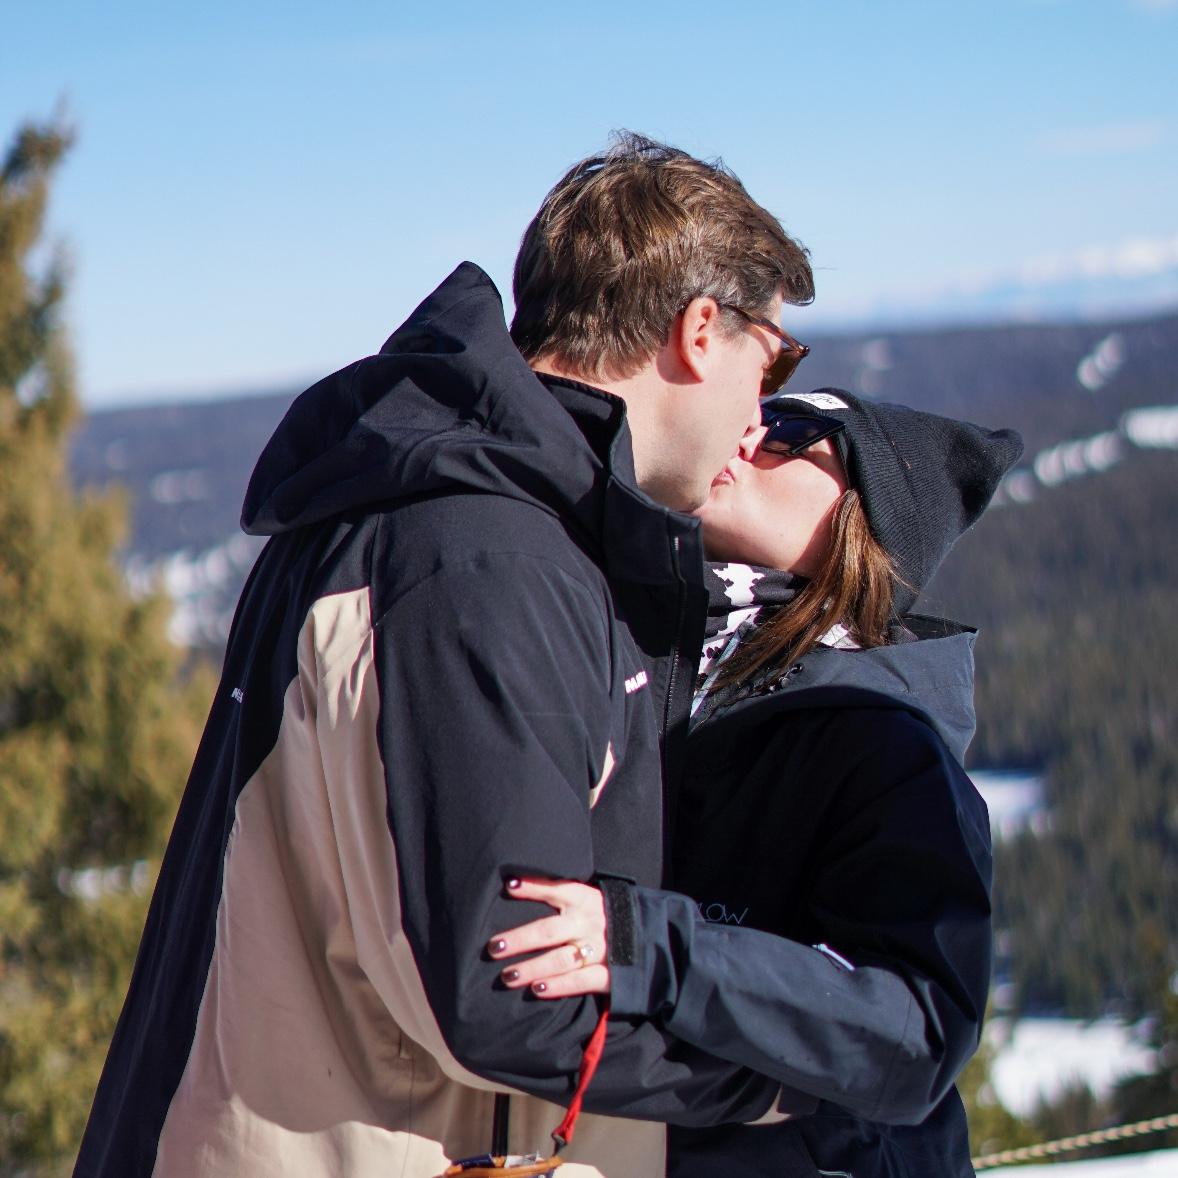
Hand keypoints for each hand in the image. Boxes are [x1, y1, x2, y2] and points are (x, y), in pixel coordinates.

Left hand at [487, 877, 610, 997]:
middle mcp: (590, 923)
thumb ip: (561, 894)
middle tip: (494, 947)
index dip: (534, 887)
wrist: (651, 939)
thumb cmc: (606, 916)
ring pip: (560, 959)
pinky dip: (558, 986)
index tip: (509, 887)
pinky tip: (537, 989)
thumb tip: (516, 885)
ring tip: (507, 975)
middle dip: (520, 939)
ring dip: (532, 967)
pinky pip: (579, 982)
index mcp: (586, 900)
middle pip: (549, 931)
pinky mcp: (609, 975)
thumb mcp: (590, 898)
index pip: (558, 889)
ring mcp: (600, 950)